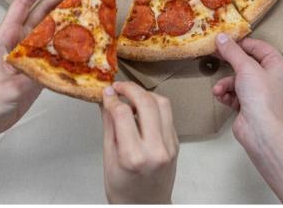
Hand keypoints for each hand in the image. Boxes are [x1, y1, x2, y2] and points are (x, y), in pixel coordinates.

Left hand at [0, 0, 78, 138]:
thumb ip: (31, 76)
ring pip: (53, 28)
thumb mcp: (8, 88)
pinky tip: (86, 41)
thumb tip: (56, 67)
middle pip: (44, 11)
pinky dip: (71, 43)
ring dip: (70, 17)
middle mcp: (21, 40)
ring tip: (91, 8)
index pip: (25, 3)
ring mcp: (30, 53)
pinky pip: (57, 50)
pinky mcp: (38, 67)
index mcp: (9, 36)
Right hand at [101, 82, 178, 203]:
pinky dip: (154, 106)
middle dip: (131, 88)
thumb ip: (109, 127)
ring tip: (131, 96)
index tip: (107, 93)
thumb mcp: (108, 159)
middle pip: (147, 102)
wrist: (146, 207)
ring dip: (146, 94)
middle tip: (119, 86)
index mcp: (134, 156)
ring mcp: (170, 146)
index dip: (113, 98)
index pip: (123, 114)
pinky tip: (142, 109)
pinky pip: (168, 115)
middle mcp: (156, 149)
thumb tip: (107, 100)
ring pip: (162, 104)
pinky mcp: (176, 143)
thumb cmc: (124, 190)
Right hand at [212, 34, 282, 145]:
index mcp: (277, 65)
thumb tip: (221, 37)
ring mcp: (259, 92)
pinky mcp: (248, 104)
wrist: (259, 130)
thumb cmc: (261, 96)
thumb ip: (232, 51)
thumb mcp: (245, 67)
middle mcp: (270, 78)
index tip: (225, 40)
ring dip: (225, 83)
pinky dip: (226, 94)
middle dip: (230, 64)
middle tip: (216, 56)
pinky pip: (234, 93)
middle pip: (246, 63)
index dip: (242, 43)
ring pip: (238, 79)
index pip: (259, 47)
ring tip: (219, 88)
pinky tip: (221, 96)